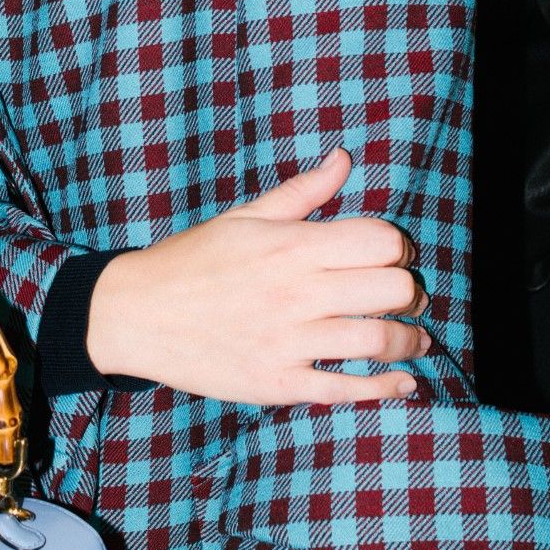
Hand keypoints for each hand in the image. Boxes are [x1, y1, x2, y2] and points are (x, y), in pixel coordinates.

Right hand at [87, 150, 429, 403]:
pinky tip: (403, 383)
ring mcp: (288, 342)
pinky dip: (384, 387)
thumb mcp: (244, 217)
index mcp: (291, 245)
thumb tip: (343, 160)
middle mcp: (296, 292)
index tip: (397, 255)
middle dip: (411, 292)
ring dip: (410, 340)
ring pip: (377, 340)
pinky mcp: (278, 383)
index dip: (401, 246)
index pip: (381, 240)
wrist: (134, 315)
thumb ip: (302, 193)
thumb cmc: (190, 260)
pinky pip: (345, 389)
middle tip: (408, 296)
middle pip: (392, 289)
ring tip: (415, 338)